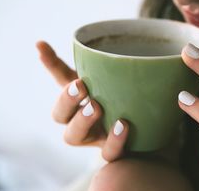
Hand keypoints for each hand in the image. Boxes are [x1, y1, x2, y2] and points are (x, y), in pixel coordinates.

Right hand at [36, 41, 128, 161]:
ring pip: (73, 135)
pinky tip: (123, 125)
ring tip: (95, 106)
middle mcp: (82, 117)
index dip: (51, 62)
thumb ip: (121, 64)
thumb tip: (124, 45)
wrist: (156, 129)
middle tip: (80, 86)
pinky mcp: (113, 150)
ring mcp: (95, 136)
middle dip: (65, 99)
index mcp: (82, 96)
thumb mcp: (129, 78)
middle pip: (60, 114)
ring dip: (81, 120)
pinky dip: (113, 140)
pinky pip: (108, 153)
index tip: (42, 45)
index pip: (62, 77)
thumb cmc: (136, 97)